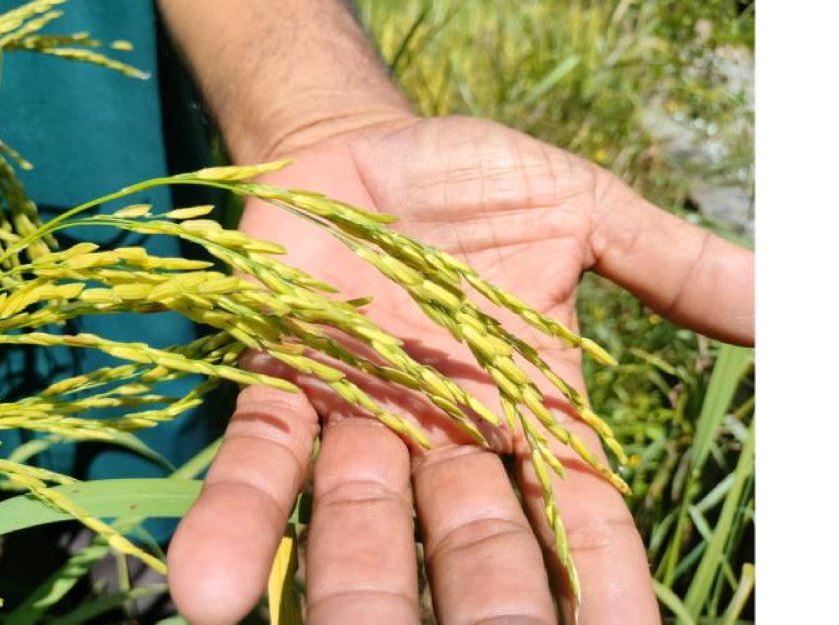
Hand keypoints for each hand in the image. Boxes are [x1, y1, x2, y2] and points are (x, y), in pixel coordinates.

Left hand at [167, 115, 753, 623]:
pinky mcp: (279, 386)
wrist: (357, 150)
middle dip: (484, 605)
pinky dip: (239, 520)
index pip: (578, 521)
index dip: (603, 585)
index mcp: (527, 410)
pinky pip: (260, 462)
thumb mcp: (587, 214)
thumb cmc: (473, 187)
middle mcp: (444, 436)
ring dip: (354, 592)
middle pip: (470, 546)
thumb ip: (677, 267)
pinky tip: (211, 591)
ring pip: (358, 523)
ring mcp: (358, 419)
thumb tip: (793, 304)